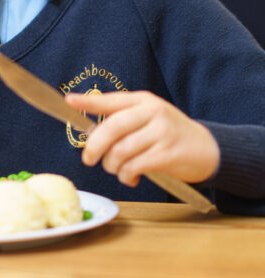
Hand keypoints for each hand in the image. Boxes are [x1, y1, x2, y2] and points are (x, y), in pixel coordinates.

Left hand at [65, 90, 219, 186]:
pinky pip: (135, 166)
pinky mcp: (168, 154)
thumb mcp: (148, 116)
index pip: (111, 101)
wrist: (208, 148)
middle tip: (88, 159)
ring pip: (121, 151)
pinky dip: (127, 176)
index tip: (69, 101)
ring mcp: (161, 132)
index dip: (89, 102)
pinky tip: (130, 177)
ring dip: (112, 166)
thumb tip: (89, 131)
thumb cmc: (168, 132)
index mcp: (143, 101)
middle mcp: (152, 113)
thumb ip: (123, 118)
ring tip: (116, 170)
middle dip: (94, 146)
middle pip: (112, 128)